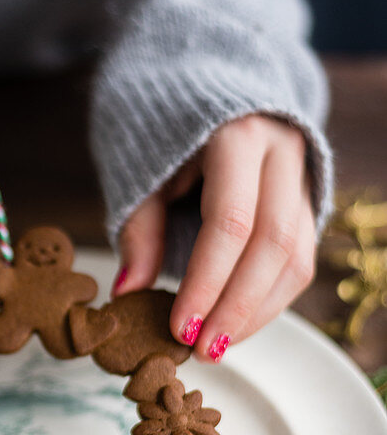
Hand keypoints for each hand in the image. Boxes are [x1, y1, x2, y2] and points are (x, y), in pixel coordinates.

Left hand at [115, 115, 316, 360]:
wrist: (206, 85)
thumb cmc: (165, 132)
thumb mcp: (142, 169)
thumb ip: (139, 228)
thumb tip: (127, 292)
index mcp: (239, 135)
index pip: (232, 221)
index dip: (207, 281)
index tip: (181, 328)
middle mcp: (282, 153)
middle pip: (273, 245)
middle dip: (236, 306)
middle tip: (202, 349)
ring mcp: (302, 177)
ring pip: (295, 258)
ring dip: (256, 312)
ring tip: (216, 347)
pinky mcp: (307, 202)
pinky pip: (298, 260)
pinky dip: (268, 300)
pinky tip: (235, 325)